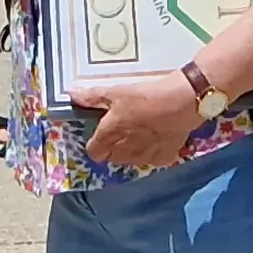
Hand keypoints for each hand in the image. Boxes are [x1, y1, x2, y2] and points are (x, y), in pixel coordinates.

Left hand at [75, 69, 202, 173]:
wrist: (182, 101)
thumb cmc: (146, 95)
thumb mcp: (116, 92)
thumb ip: (92, 96)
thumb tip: (70, 94)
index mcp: (110, 136)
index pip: (94, 152)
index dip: (96, 142)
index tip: (103, 131)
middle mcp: (124, 152)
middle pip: (112, 158)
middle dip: (113, 147)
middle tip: (123, 129)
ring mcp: (145, 158)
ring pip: (131, 161)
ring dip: (131, 151)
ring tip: (140, 133)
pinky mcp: (164, 158)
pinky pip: (152, 160)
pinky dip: (152, 152)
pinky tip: (157, 138)